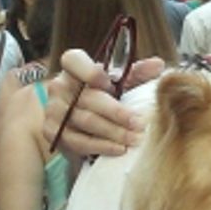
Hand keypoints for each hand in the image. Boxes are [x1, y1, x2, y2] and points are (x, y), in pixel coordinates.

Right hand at [43, 49, 162, 155]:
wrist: (87, 122)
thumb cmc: (107, 94)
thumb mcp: (122, 81)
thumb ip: (138, 72)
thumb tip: (158, 64)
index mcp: (74, 67)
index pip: (73, 60)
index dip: (90, 72)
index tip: (111, 83)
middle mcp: (59, 86)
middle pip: (87, 98)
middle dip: (117, 113)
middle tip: (140, 124)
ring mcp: (53, 110)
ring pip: (85, 121)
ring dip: (113, 132)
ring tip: (135, 139)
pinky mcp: (52, 132)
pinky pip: (77, 141)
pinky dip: (100, 146)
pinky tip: (119, 149)